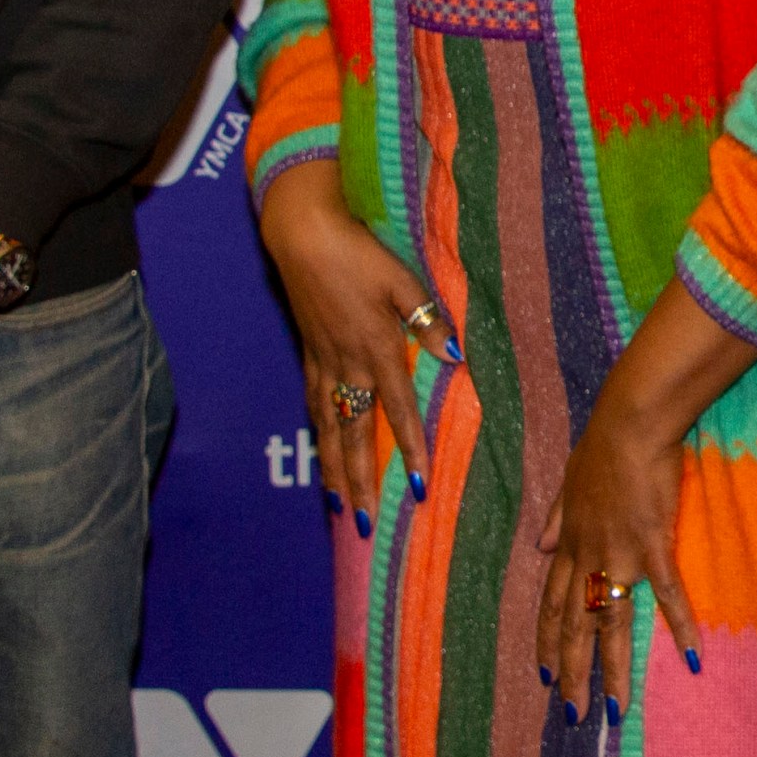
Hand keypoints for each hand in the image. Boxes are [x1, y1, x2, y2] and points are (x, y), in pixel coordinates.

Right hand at [259, 157, 450, 529]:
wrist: (301, 234)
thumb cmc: (358, 253)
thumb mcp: (402, 280)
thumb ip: (428, 320)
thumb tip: (454, 356)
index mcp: (376, 347)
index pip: (398, 410)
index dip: (411, 448)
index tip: (420, 485)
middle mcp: (346, 364)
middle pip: (355, 434)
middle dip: (360, 481)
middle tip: (363, 522)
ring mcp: (322, 361)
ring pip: (328, 428)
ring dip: (335, 469)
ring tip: (338, 505)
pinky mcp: (308, 353)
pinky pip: (313, 406)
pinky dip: (319, 436)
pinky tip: (323, 452)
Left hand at [535, 280, 753, 718]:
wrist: (629, 423)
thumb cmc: (601, 447)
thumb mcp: (568, 483)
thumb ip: (555, 519)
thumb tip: (539, 546)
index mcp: (570, 544)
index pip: (551, 603)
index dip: (546, 641)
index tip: (542, 674)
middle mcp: (588, 557)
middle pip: (574, 626)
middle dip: (569, 673)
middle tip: (570, 714)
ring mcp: (619, 555)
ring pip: (609, 624)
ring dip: (609, 670)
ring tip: (613, 710)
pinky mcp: (653, 545)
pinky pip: (667, 594)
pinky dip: (680, 625)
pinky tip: (692, 656)